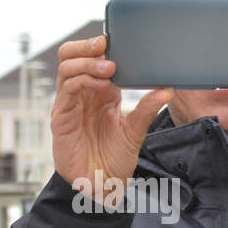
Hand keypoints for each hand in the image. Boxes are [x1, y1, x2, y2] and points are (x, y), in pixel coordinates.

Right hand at [52, 35, 172, 197]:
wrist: (101, 188)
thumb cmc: (114, 160)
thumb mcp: (135, 132)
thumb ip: (146, 109)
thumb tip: (167, 89)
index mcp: (99, 93)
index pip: (93, 59)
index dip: (101, 47)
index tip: (118, 40)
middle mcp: (82, 95)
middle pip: (72, 56)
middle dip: (86, 45)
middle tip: (105, 43)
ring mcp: (69, 105)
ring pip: (67, 68)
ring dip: (87, 62)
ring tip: (109, 67)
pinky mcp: (60, 118)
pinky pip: (66, 91)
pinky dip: (82, 81)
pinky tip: (100, 83)